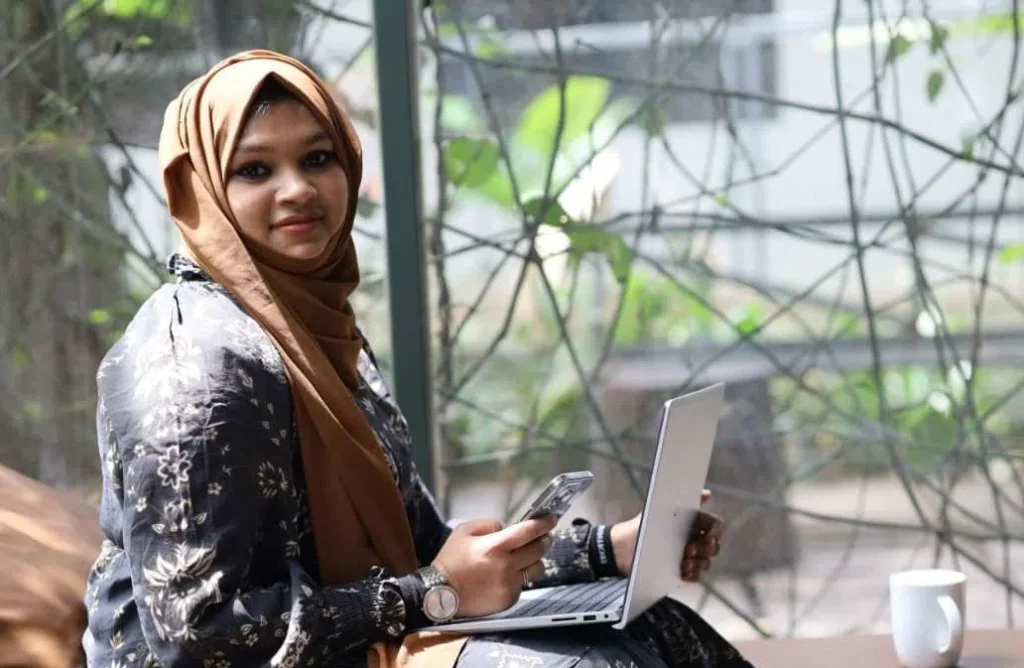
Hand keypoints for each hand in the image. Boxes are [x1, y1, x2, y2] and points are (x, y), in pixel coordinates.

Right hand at [431, 515, 555, 617]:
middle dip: (544, 540)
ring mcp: (509, 585)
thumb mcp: (463, 531)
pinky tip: (508, 575)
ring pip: (537, 569)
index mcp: (495, 546)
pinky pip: (523, 584)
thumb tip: (507, 528)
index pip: (529, 531)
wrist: (440, 594)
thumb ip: (489, 524)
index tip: (552, 518)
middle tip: (543, 537)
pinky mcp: (509, 600)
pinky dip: (520, 577)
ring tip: (526, 558)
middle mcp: (506, 566)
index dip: (544, 523)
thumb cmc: (451, 559)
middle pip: (539, 550)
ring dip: (535, 560)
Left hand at [609, 489, 722, 582]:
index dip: (714, 532)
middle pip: (713, 546)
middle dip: (706, 549)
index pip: (714, 527)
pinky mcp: (680, 571)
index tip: (707, 537)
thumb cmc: (642, 525)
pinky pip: (695, 576)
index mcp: (692, 523)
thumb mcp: (660, 508)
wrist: (623, 546)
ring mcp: (688, 556)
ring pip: (705, 562)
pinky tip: (684, 571)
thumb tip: (708, 493)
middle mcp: (693, 539)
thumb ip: (683, 501)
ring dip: (698, 563)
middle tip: (690, 549)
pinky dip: (692, 575)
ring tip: (685, 561)